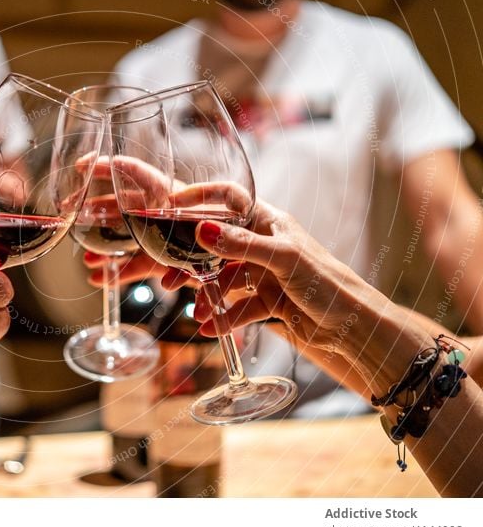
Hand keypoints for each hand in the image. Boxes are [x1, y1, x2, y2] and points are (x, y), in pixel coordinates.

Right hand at [189, 199, 389, 360]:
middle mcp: (263, 244)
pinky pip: (237, 306)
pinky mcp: (267, 301)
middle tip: (171, 279)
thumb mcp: (283, 259)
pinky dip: (224, 317)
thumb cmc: (329, 284)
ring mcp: (264, 273)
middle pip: (217, 245)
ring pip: (224, 279)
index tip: (172, 206)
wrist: (355, 329)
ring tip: (199, 313)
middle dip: (193, 262)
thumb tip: (201, 229)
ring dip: (208, 296)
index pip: (229, 199)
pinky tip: (212, 329)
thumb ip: (241, 245)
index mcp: (269, 222)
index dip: (201, 197)